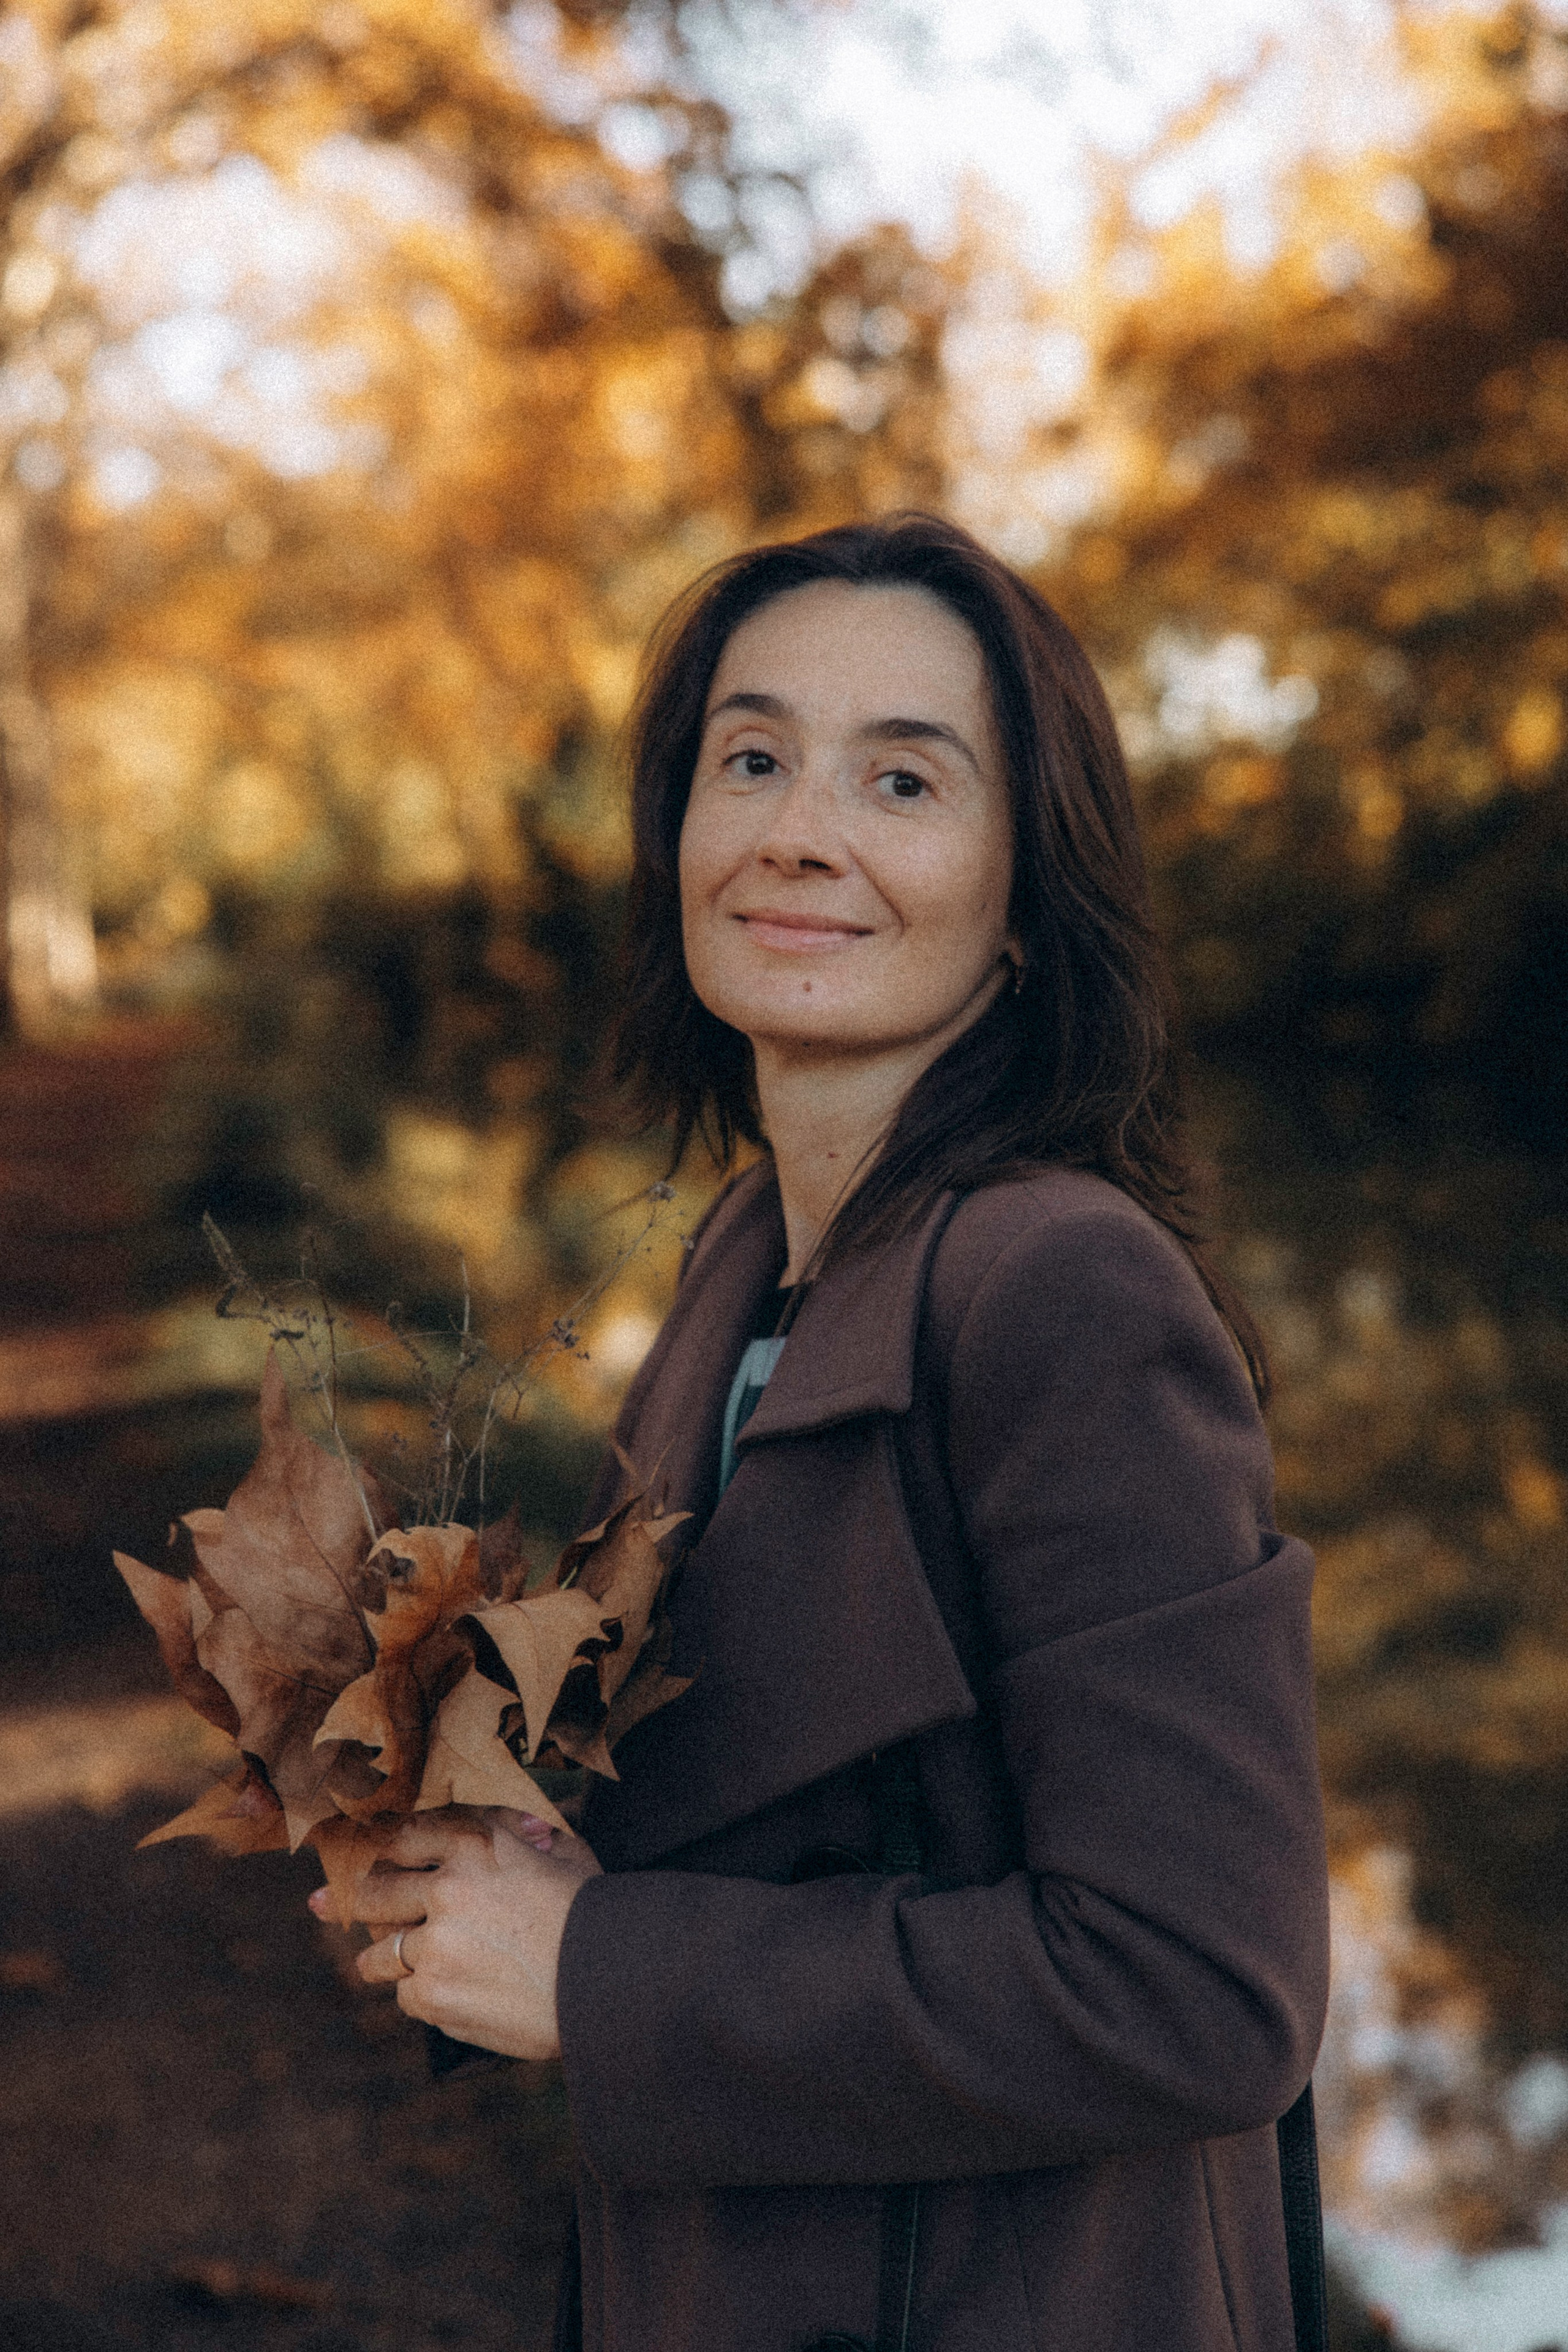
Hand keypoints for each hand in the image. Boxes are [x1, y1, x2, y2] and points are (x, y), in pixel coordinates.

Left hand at [308, 1808, 601, 2059]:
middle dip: (348, 1899)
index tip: (353, 1854)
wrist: (610, 1980)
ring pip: (379, 1953)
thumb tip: (508, 1825)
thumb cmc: (594, 1911)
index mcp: (473, 1845)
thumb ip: (518, 1833)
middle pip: (372, 1891)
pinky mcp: (434, 1996)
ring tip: (384, 1962)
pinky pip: (405, 1995)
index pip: (401, 1837)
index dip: (375, 1847)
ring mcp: (434, 1945)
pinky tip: (449, 1993)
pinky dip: (421, 1995)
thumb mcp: (560, 1850)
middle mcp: (444, 1888)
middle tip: (319, 1904)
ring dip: (384, 1957)